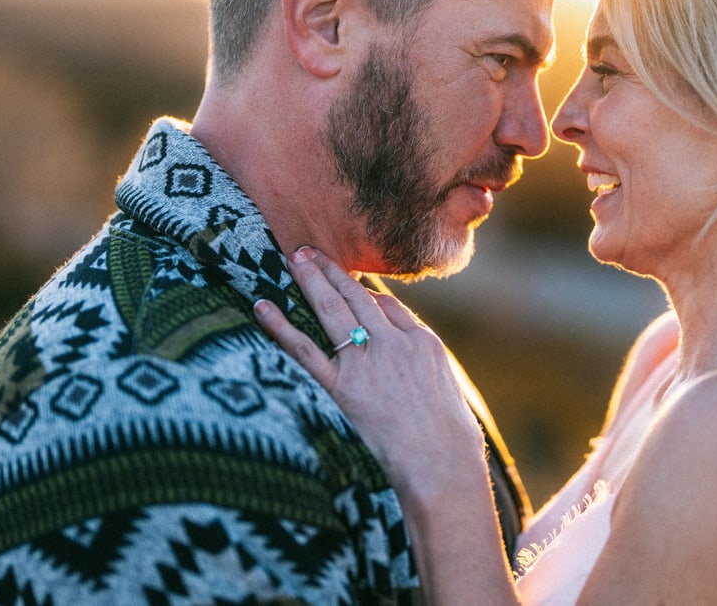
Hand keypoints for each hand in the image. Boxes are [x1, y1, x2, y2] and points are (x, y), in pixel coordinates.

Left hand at [254, 247, 486, 498]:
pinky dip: (282, 326)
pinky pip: (305, 350)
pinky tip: (263, 307)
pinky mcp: (343, 388)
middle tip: (310, 251)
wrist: (443, 466)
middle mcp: (395, 344)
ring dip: (311, 280)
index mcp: (423, 343)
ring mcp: (367, 362)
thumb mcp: (452, 397)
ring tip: (293, 258)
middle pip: (358, 296)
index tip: (350, 286)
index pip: (389, 307)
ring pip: (333, 309)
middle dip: (333, 271)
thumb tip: (421, 377)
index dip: (365, 293)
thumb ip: (431, 376)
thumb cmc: (452, 444)